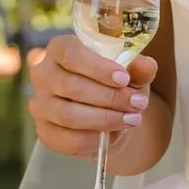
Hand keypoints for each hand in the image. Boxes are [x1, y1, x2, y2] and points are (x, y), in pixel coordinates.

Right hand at [28, 32, 157, 160]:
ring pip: (69, 114)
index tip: (124, 79)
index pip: (71, 54)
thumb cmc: (114, 84)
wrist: (107, 115)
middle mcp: (43, 74)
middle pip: (71, 86)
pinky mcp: (45, 132)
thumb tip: (148, 66)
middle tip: (138, 103)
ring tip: (131, 119)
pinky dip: (93, 140)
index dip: (97, 67)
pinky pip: (67, 139)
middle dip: (109, 97)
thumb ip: (138, 68)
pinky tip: (112, 136)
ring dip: (104, 119)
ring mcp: (40, 104)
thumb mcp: (130, 73)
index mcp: (59, 48)